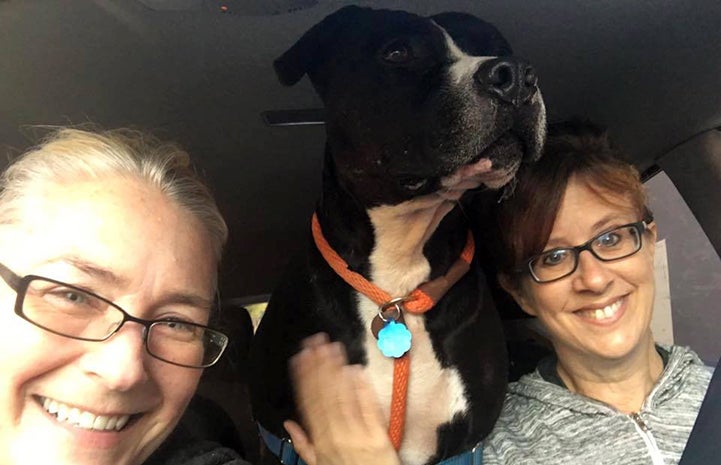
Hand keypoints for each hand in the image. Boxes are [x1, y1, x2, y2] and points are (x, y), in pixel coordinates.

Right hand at [284, 333, 400, 464]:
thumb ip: (303, 444)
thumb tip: (288, 423)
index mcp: (320, 440)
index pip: (309, 402)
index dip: (303, 377)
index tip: (299, 356)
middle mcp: (336, 434)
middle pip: (324, 395)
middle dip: (318, 366)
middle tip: (315, 341)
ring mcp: (357, 434)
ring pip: (343, 398)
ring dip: (336, 371)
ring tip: (332, 347)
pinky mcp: (378, 437)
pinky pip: (368, 410)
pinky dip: (361, 390)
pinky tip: (355, 371)